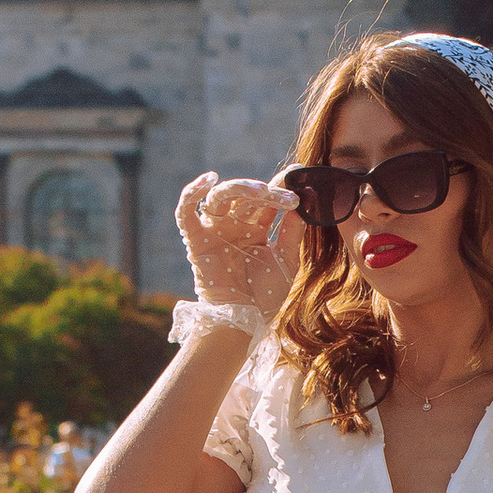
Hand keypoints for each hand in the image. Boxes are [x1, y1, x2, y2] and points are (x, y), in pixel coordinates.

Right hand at [176, 171, 295, 315]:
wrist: (244, 319)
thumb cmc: (265, 295)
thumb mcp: (286, 260)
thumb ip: (294, 231)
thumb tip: (306, 200)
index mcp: (255, 229)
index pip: (267, 199)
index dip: (281, 185)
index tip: (298, 172)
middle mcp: (234, 225)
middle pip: (247, 196)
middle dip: (268, 192)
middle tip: (287, 195)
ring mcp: (214, 230)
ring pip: (222, 196)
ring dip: (241, 188)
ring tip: (261, 191)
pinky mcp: (195, 239)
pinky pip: (186, 211)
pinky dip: (192, 192)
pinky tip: (209, 180)